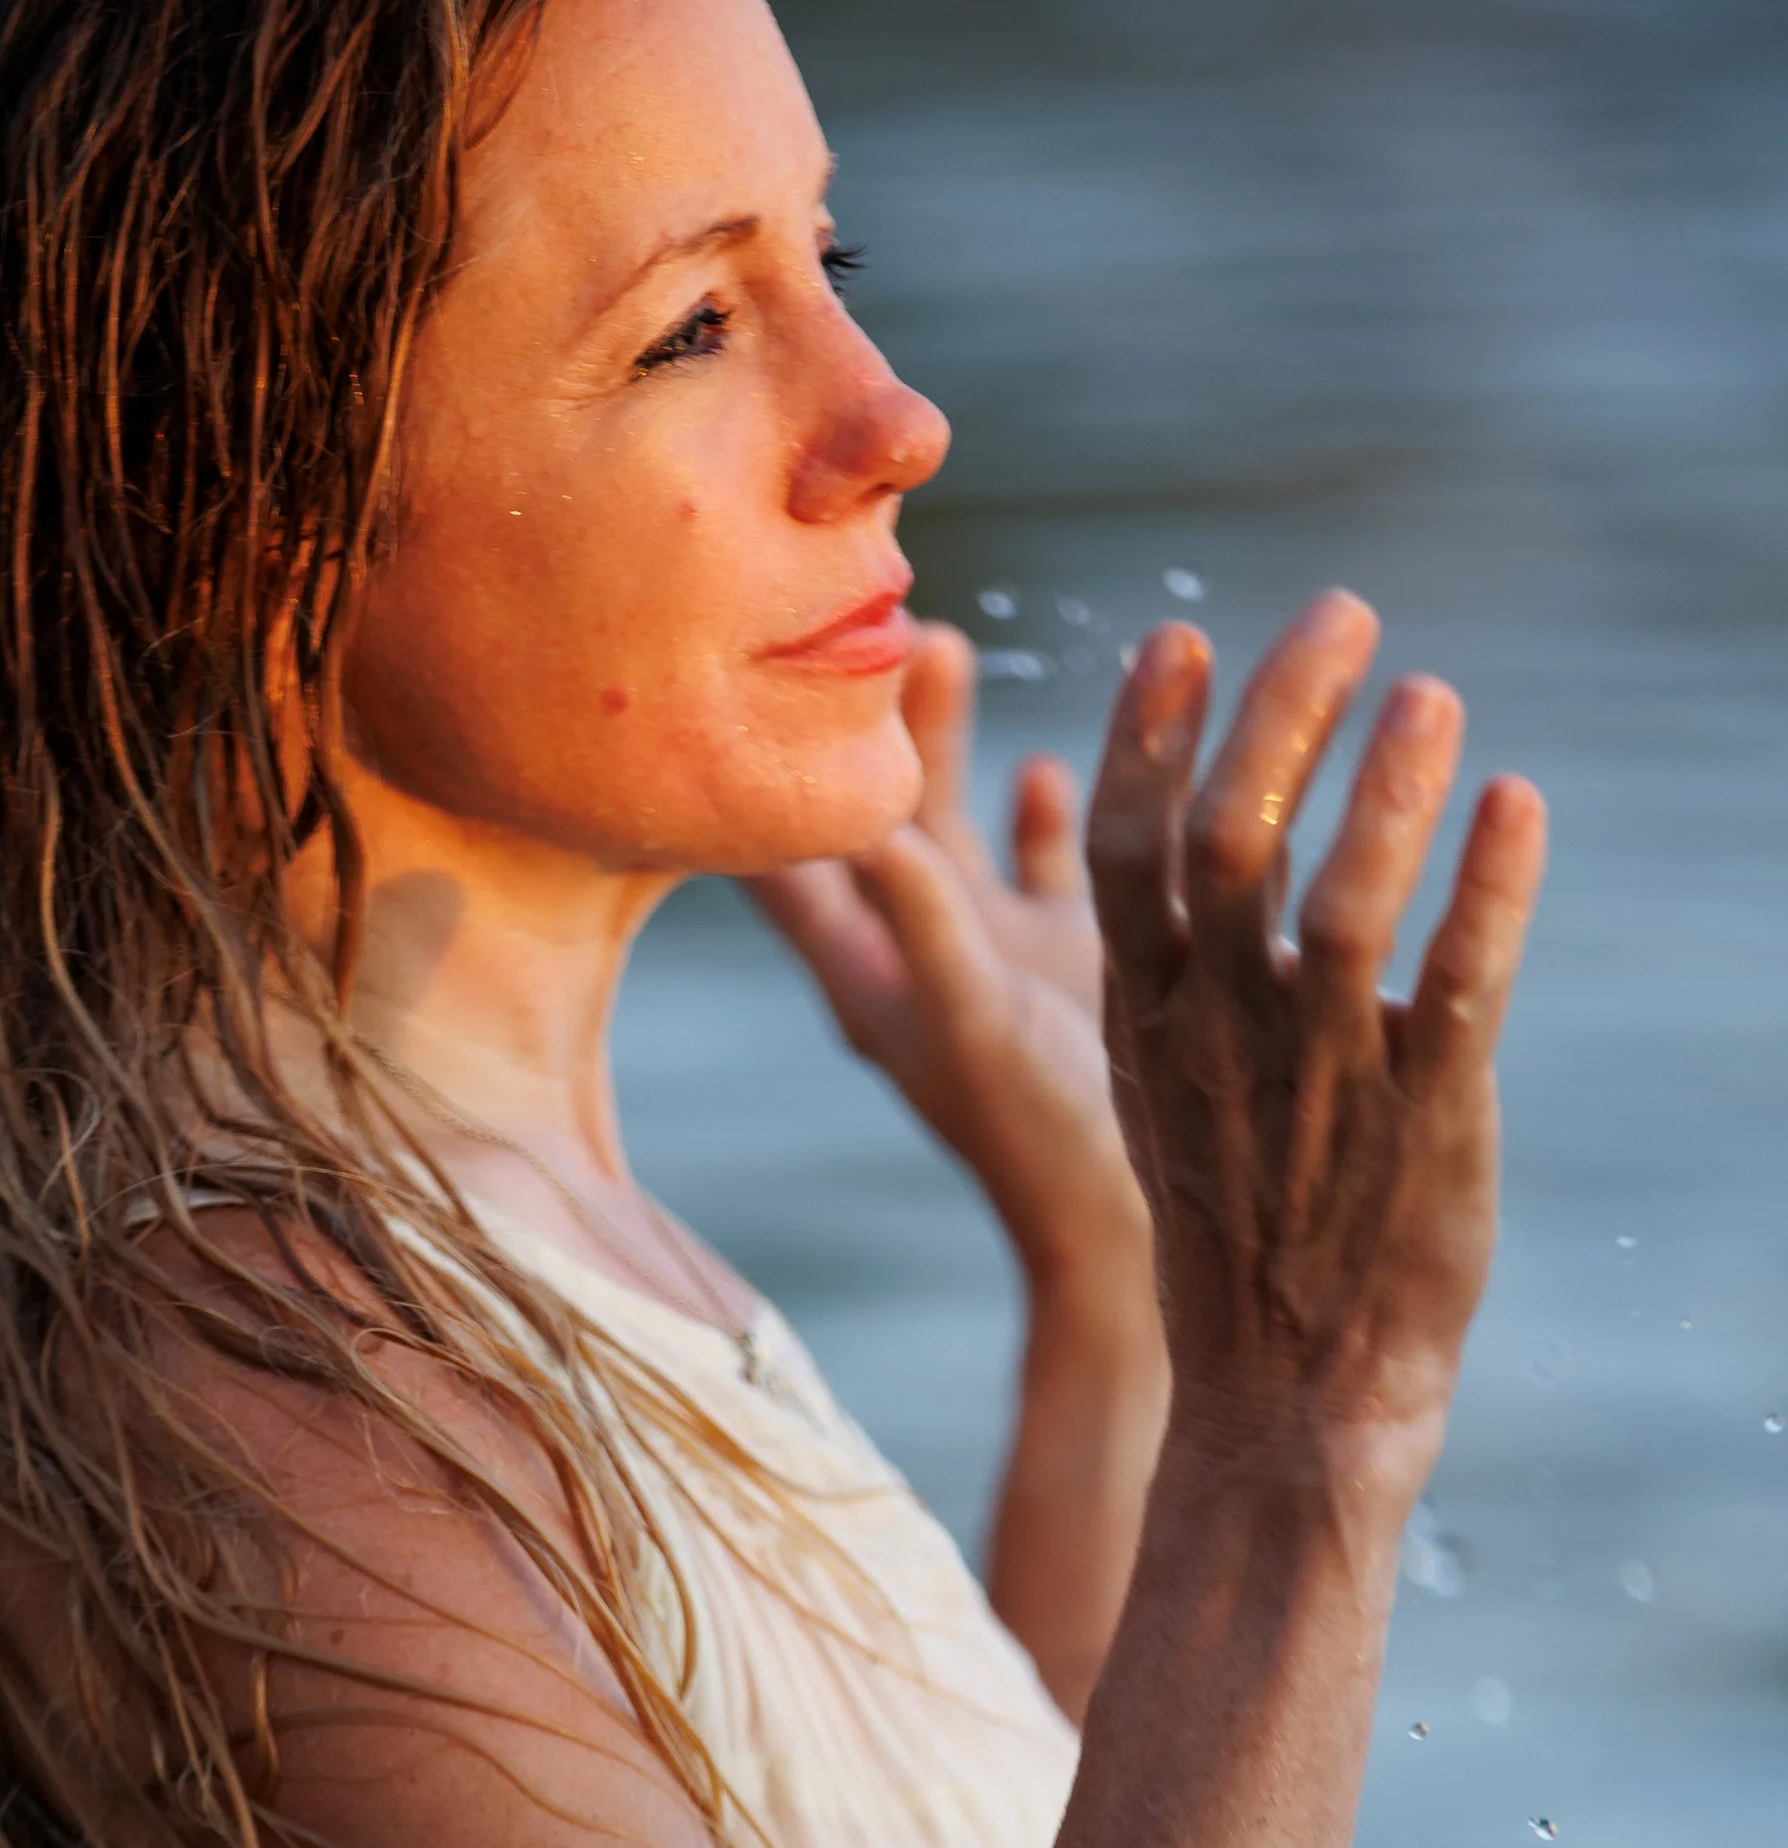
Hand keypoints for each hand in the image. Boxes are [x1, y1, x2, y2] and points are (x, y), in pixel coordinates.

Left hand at [749, 626, 1152, 1303]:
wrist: (1133, 1231)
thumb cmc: (1043, 1143)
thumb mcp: (975, 1023)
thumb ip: (926, 924)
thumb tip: (859, 820)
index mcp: (865, 970)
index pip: (775, 859)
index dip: (746, 777)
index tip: (715, 679)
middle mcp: (916, 953)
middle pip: (859, 814)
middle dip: (851, 721)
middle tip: (848, 616)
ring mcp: (992, 954)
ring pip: (947, 819)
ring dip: (941, 735)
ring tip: (938, 636)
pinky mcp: (1072, 959)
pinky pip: (1043, 859)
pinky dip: (1040, 802)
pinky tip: (1040, 754)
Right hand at [1088, 591, 1545, 1487]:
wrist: (1287, 1398)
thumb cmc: (1238, 1235)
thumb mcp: (1169, 1092)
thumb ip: (1181, 969)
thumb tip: (1211, 835)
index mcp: (1147, 1022)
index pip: (1121, 849)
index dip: (1147, 733)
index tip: (1179, 640)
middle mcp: (1223, 1037)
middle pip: (1227, 838)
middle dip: (1282, 709)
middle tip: (1342, 615)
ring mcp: (1322, 1079)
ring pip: (1346, 902)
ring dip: (1390, 781)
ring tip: (1432, 692)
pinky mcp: (1423, 1122)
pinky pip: (1460, 986)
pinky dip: (1491, 888)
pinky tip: (1519, 805)